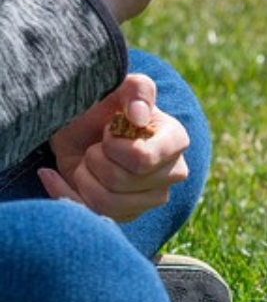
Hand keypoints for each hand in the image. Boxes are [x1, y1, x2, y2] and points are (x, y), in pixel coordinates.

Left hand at [42, 74, 189, 222]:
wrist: (82, 127)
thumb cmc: (104, 105)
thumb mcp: (118, 86)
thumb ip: (136, 89)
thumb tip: (139, 116)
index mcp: (175, 141)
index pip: (143, 160)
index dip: (114, 146)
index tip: (109, 129)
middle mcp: (172, 173)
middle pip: (121, 181)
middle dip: (95, 159)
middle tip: (95, 145)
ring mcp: (153, 198)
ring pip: (108, 202)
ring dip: (83, 177)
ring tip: (86, 160)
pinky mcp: (130, 214)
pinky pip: (93, 215)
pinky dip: (65, 193)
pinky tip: (56, 175)